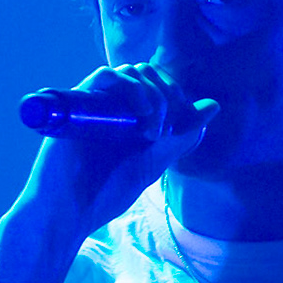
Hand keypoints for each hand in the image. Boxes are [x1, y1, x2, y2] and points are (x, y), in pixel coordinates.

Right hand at [0, 63, 217, 282]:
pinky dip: (128, 85)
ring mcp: (96, 104)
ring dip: (151, 94)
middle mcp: (113, 106)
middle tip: (163, 131)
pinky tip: (141, 113)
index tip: (177, 128)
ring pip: (129, 71)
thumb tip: (212, 107)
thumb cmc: (105, 192)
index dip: (176, 97)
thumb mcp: (154, 163)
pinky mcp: (78, 104)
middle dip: (166, 95)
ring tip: (152, 130)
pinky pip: (104, 75)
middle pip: (146, 73)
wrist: (70, 211)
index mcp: (131, 117)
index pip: (159, 85)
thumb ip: (183, 137)